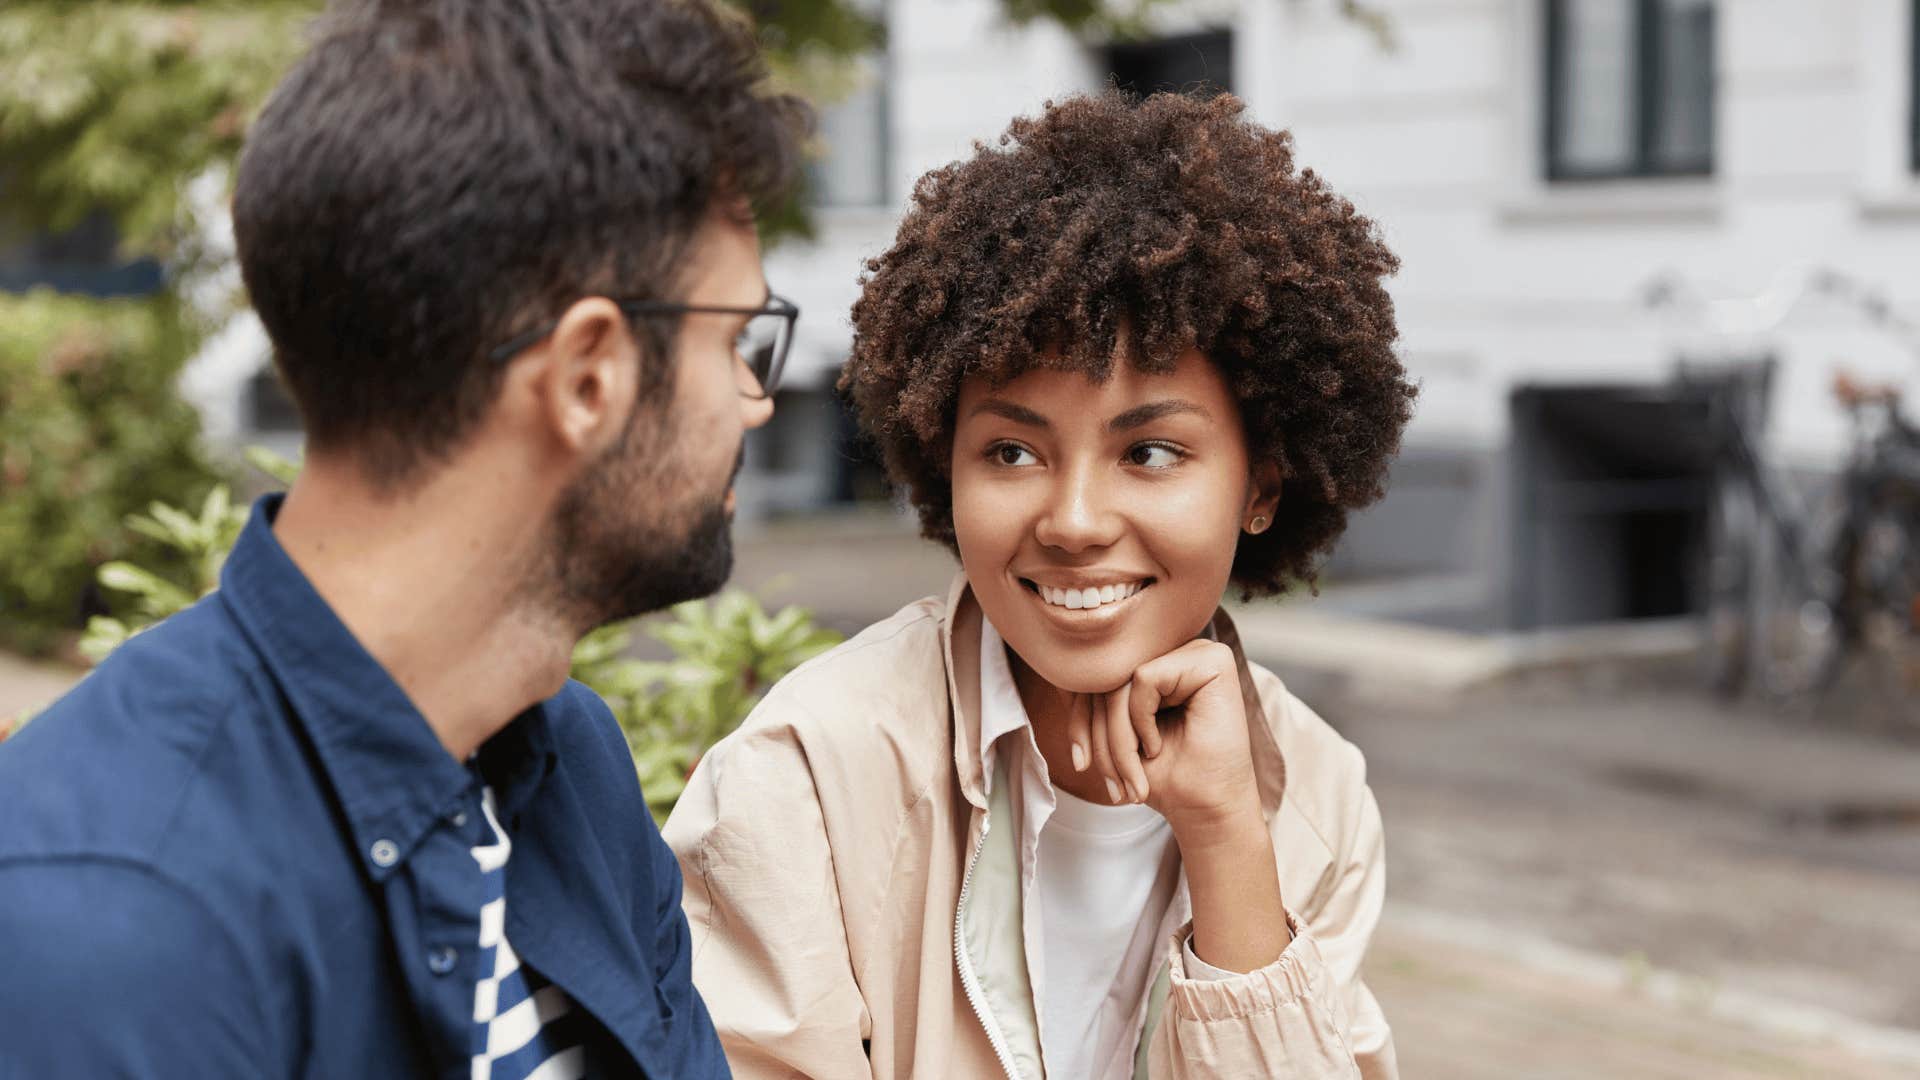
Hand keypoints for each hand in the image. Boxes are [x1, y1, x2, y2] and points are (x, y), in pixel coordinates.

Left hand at [1066, 639, 1260, 835]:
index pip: (1101, 674)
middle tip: (1114, 785)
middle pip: (1109, 677)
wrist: (1205, 809)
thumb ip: (1093, 696)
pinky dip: (1141, 720)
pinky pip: (1143, 678)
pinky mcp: (1212, 660)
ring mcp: (1198, 650)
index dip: (1079, 719)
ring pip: (1121, 681)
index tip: (1081, 764)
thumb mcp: (1113, 731)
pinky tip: (1157, 746)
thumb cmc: (1164, 775)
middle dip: (1098, 736)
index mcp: (1160, 663)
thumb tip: (1052, 664)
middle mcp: (1179, 650)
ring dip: (1118, 739)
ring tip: (1133, 778)